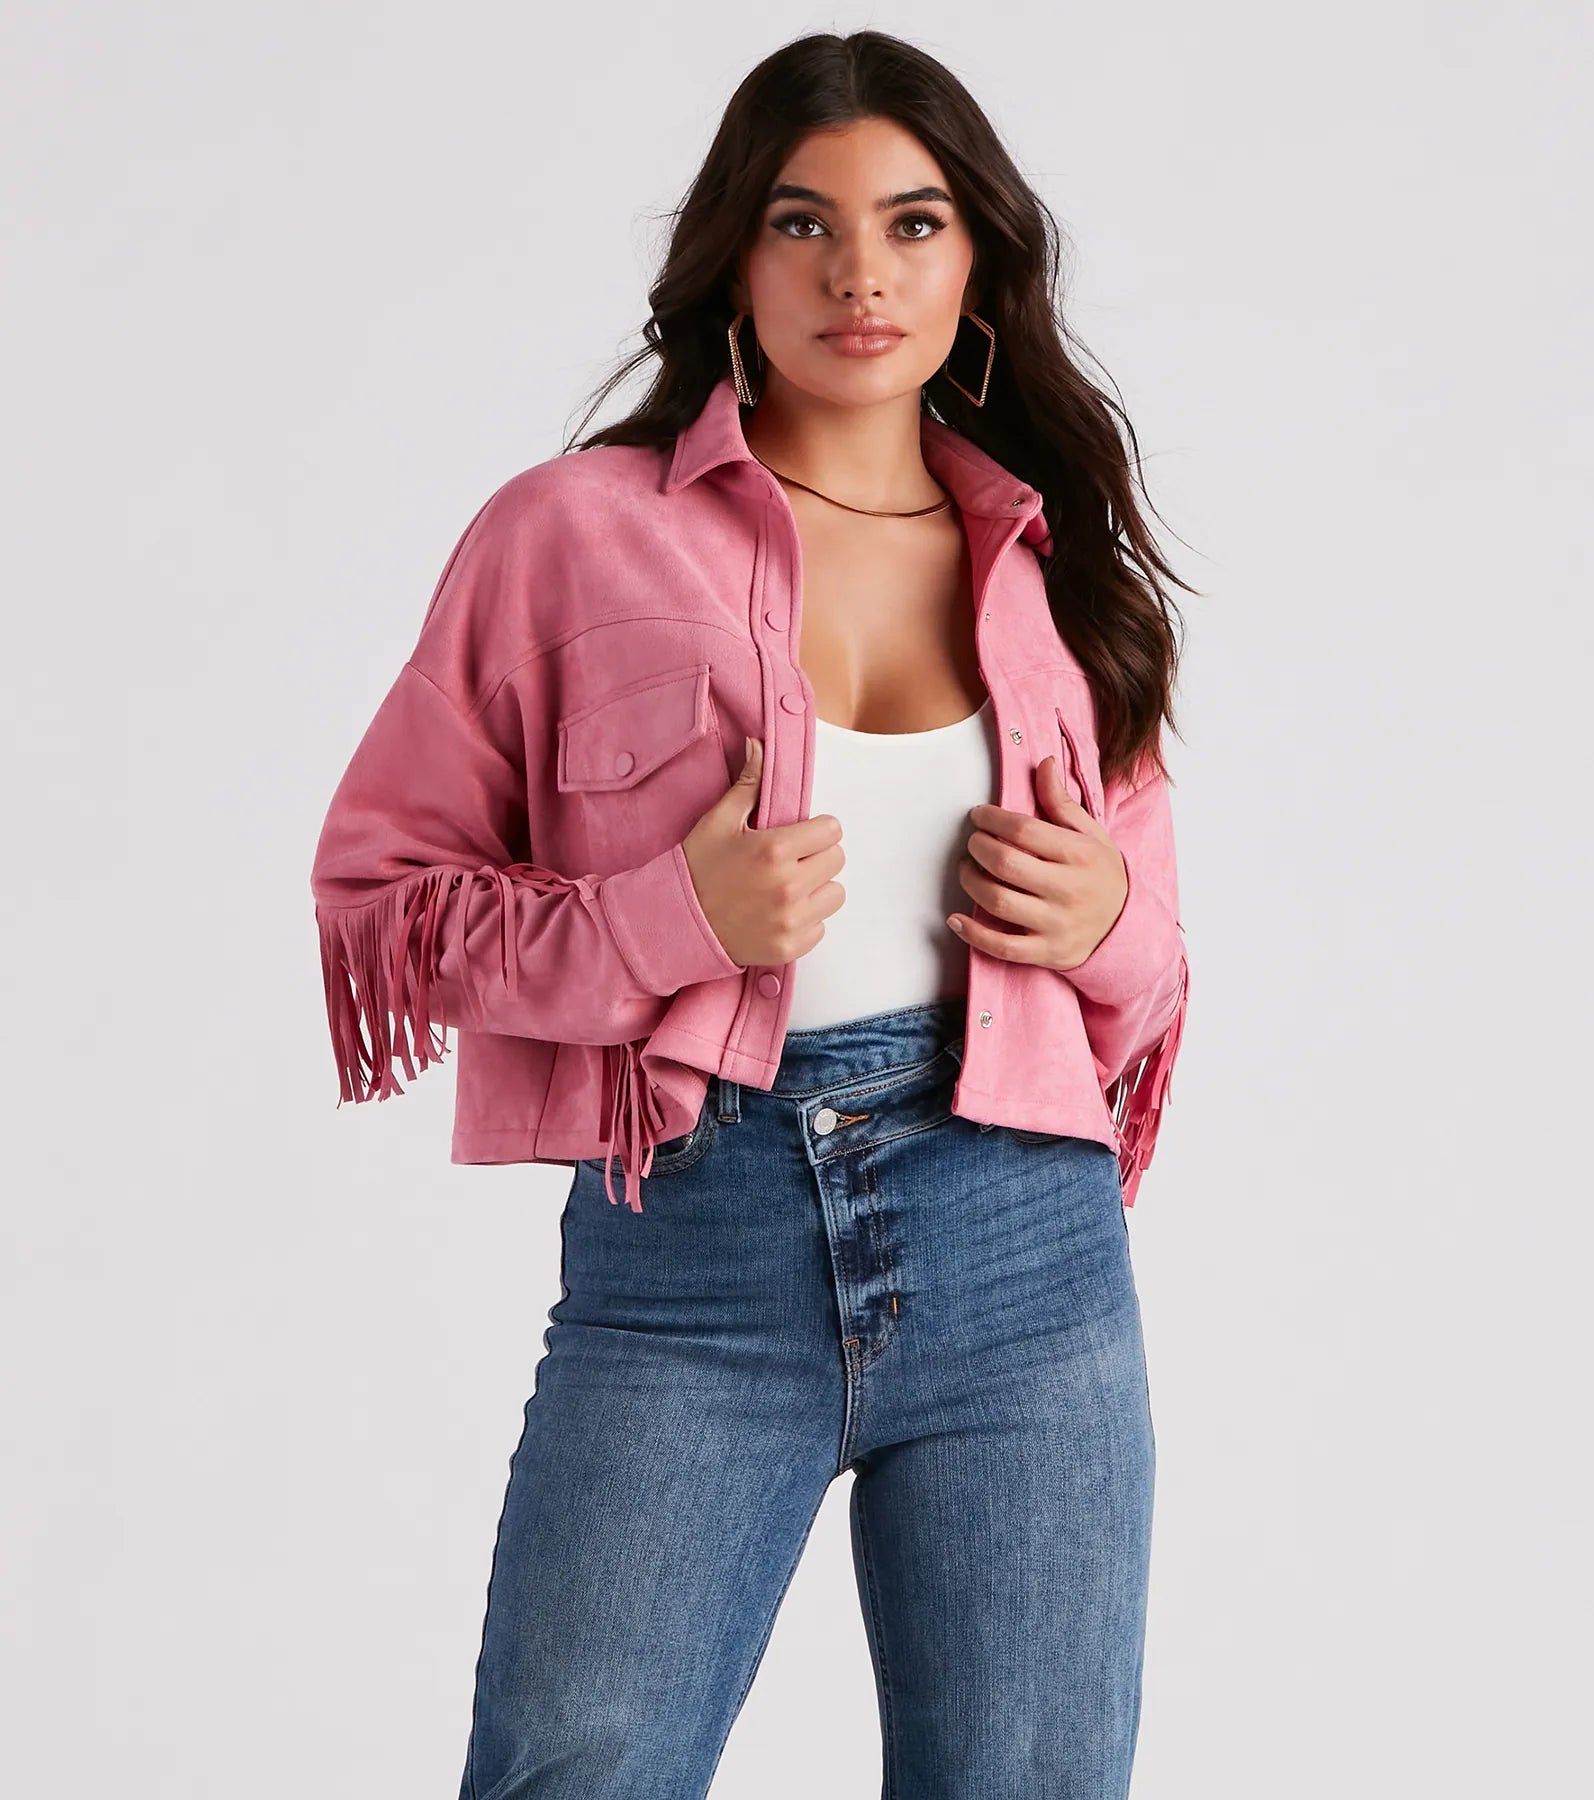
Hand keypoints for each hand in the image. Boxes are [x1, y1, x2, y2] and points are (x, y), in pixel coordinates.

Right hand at [681, 736, 845, 968]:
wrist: (675, 923)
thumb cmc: (697, 868)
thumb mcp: (719, 821)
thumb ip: (748, 784)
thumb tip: (759, 744)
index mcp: (775, 849)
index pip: (832, 830)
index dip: (816, 828)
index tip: (798, 834)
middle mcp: (788, 886)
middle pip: (837, 860)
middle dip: (818, 855)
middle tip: (791, 859)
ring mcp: (790, 920)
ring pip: (834, 894)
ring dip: (817, 888)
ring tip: (787, 886)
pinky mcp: (789, 947)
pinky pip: (820, 927)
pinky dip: (806, 920)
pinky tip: (779, 912)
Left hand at [946, 754, 1126, 967]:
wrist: (1125, 925)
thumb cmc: (1100, 873)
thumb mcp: (1091, 834)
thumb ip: (1062, 802)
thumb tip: (1043, 764)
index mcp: (1079, 855)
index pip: (1025, 831)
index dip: (993, 819)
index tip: (980, 815)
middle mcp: (1068, 891)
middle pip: (1006, 865)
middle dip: (979, 848)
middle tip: (973, 842)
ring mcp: (1056, 925)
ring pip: (999, 902)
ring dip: (971, 882)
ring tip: (967, 869)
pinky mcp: (1046, 952)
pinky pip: (1002, 947)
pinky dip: (973, 934)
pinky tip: (956, 919)